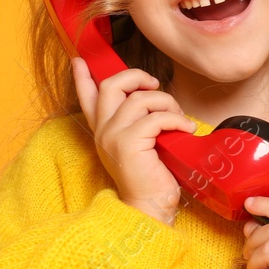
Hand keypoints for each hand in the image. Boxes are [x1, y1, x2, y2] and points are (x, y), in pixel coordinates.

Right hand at [72, 57, 196, 223]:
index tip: (81, 60)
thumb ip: (140, 124)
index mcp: (103, 130)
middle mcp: (103, 131)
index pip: (88, 97)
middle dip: (137, 76)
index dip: (83, 77)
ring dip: (166, 102)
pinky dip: (176, 119)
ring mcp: (113, 136)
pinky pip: (156, 117)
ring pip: (140, 99)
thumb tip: (153, 100)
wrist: (150, 207)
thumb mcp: (142, 145)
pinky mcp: (129, 143)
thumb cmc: (151, 178)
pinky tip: (187, 129)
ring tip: (180, 118)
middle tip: (155, 85)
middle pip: (113, 85)